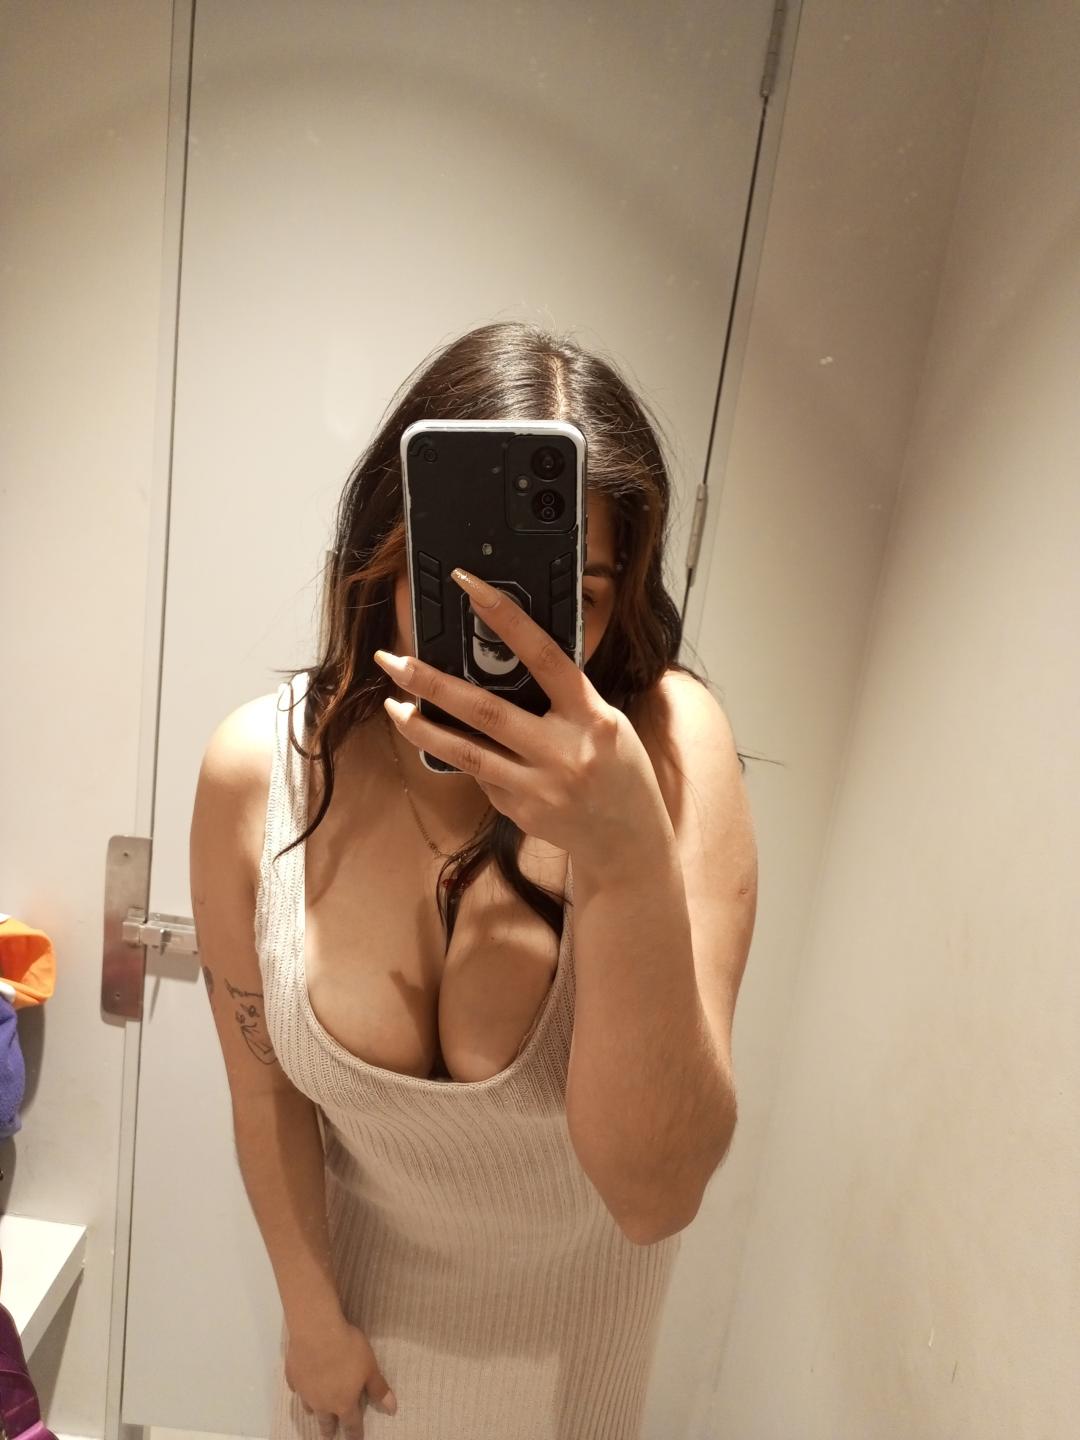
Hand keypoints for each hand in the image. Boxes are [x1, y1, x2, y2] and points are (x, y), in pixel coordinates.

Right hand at [284, 1318, 397, 1438]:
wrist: (316, 1331)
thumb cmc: (348, 1349)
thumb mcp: (370, 1368)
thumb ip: (379, 1389)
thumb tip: (392, 1409)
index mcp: (343, 1402)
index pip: (351, 1424)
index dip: (355, 1434)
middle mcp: (322, 1402)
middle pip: (326, 1422)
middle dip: (329, 1430)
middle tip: (329, 1437)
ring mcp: (305, 1391)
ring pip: (309, 1407)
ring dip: (314, 1411)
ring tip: (315, 1413)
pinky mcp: (292, 1376)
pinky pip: (296, 1388)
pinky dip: (299, 1389)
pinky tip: (300, 1385)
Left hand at [372, 566, 663, 857]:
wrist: (628, 842)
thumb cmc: (620, 770)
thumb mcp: (606, 722)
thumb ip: (564, 698)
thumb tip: (504, 666)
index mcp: (591, 715)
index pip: (543, 655)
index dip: (504, 616)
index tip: (467, 584)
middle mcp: (564, 751)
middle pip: (486, 711)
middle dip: (432, 683)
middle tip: (392, 659)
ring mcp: (539, 787)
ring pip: (466, 752)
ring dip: (422, 728)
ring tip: (392, 706)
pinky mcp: (520, 812)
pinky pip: (482, 776)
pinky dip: (463, 757)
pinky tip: (450, 745)